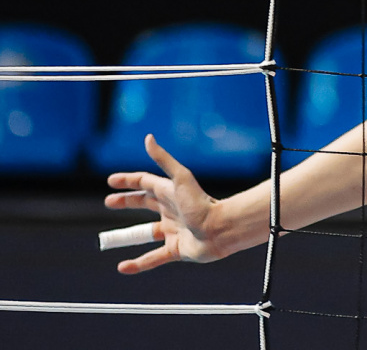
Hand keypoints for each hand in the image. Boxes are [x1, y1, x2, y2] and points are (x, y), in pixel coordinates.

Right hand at [103, 135, 238, 272]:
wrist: (221, 229)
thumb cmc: (201, 203)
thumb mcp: (180, 178)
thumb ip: (164, 160)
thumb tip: (148, 137)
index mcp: (170, 193)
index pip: (145, 183)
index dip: (128, 181)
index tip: (110, 181)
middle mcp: (171, 210)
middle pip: (144, 204)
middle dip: (127, 202)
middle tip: (108, 202)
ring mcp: (173, 230)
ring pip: (146, 233)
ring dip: (127, 236)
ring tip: (109, 239)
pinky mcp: (176, 249)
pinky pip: (153, 258)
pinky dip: (138, 264)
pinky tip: (122, 267)